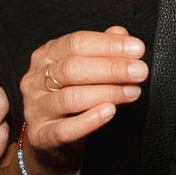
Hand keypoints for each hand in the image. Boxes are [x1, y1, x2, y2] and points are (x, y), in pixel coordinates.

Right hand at [20, 26, 146, 170]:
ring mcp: (36, 108)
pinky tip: (110, 111)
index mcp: (46, 56)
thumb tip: (120, 34)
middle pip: (72, 68)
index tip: (137, 49)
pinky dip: (90, 120)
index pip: (76, 43)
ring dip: (107, 93)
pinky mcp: (40, 135)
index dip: (108, 45)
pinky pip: (65, 129)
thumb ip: (101, 50)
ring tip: (132, 92)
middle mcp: (36, 79)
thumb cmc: (70, 99)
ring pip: (70, 97)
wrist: (50, 140)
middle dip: (111, 68)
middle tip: (139, 71)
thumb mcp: (84, 70)